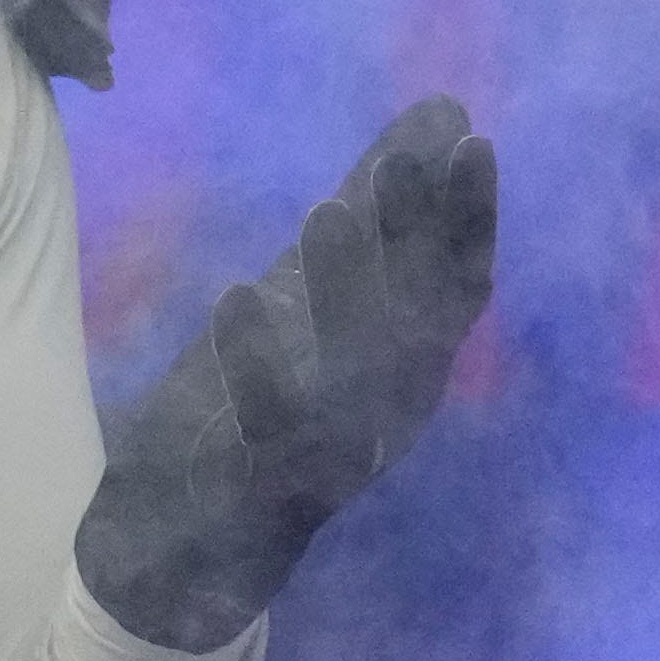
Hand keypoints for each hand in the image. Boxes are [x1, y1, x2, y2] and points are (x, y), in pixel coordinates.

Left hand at [76, 95, 500, 653]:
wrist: (185, 547)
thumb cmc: (261, 403)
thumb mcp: (318, 300)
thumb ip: (374, 216)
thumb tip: (439, 113)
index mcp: (407, 365)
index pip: (456, 286)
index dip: (471, 219)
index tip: (474, 143)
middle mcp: (388, 409)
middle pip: (415, 318)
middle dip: (413, 241)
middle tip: (403, 159)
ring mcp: (334, 453)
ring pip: (354, 370)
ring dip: (345, 292)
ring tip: (326, 212)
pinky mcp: (265, 488)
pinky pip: (271, 427)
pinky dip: (259, 363)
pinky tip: (238, 299)